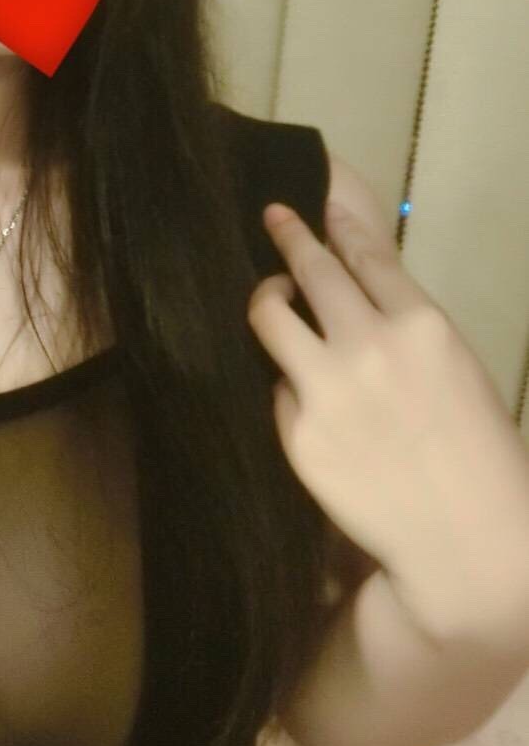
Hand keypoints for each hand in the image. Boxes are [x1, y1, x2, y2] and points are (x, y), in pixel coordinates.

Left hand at [249, 200, 528, 644]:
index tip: (315, 205)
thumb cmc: (478, 451)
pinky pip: (279, 389)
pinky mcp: (298, 432)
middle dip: (289, 236)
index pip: (365, 254)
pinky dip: (289, 384)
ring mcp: (327, 388)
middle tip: (274, 217)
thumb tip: (354, 284)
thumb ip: (406, 323)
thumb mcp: (458, 365)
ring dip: (267, 296)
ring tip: (272, 297)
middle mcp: (369, 345)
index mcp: (422, 324)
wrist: (468, 541)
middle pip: (311, 270)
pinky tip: (308, 397)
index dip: (337, 224)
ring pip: (270, 316)